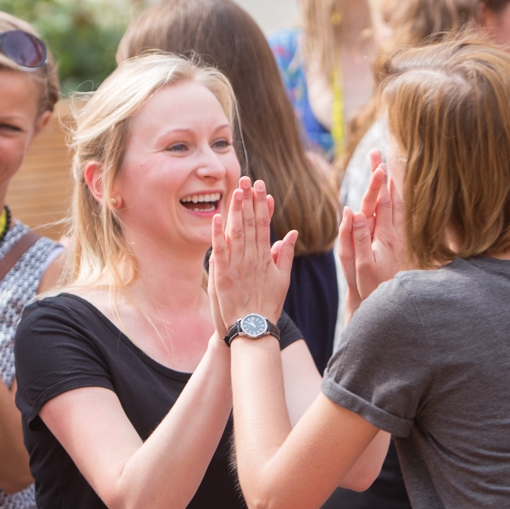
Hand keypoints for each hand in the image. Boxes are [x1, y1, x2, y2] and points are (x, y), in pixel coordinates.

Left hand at [210, 177, 296, 331]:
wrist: (253, 329)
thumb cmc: (268, 306)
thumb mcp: (282, 280)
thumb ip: (285, 255)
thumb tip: (292, 233)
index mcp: (266, 258)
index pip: (264, 225)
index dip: (261, 204)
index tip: (260, 187)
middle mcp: (252, 258)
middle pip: (250, 224)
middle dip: (248, 200)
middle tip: (246, 179)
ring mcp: (237, 266)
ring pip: (237, 233)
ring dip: (235, 210)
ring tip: (235, 190)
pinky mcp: (223, 276)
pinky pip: (220, 251)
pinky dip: (218, 234)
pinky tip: (217, 217)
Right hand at [337, 151, 406, 316]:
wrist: (387, 301)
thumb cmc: (370, 286)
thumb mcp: (360, 265)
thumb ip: (356, 237)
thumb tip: (353, 211)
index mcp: (383, 236)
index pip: (381, 204)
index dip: (379, 184)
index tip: (380, 166)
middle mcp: (393, 232)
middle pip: (389, 197)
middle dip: (383, 175)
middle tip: (377, 153)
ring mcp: (397, 236)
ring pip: (397, 203)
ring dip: (391, 182)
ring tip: (387, 163)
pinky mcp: (399, 241)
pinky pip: (400, 213)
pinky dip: (398, 197)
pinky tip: (397, 189)